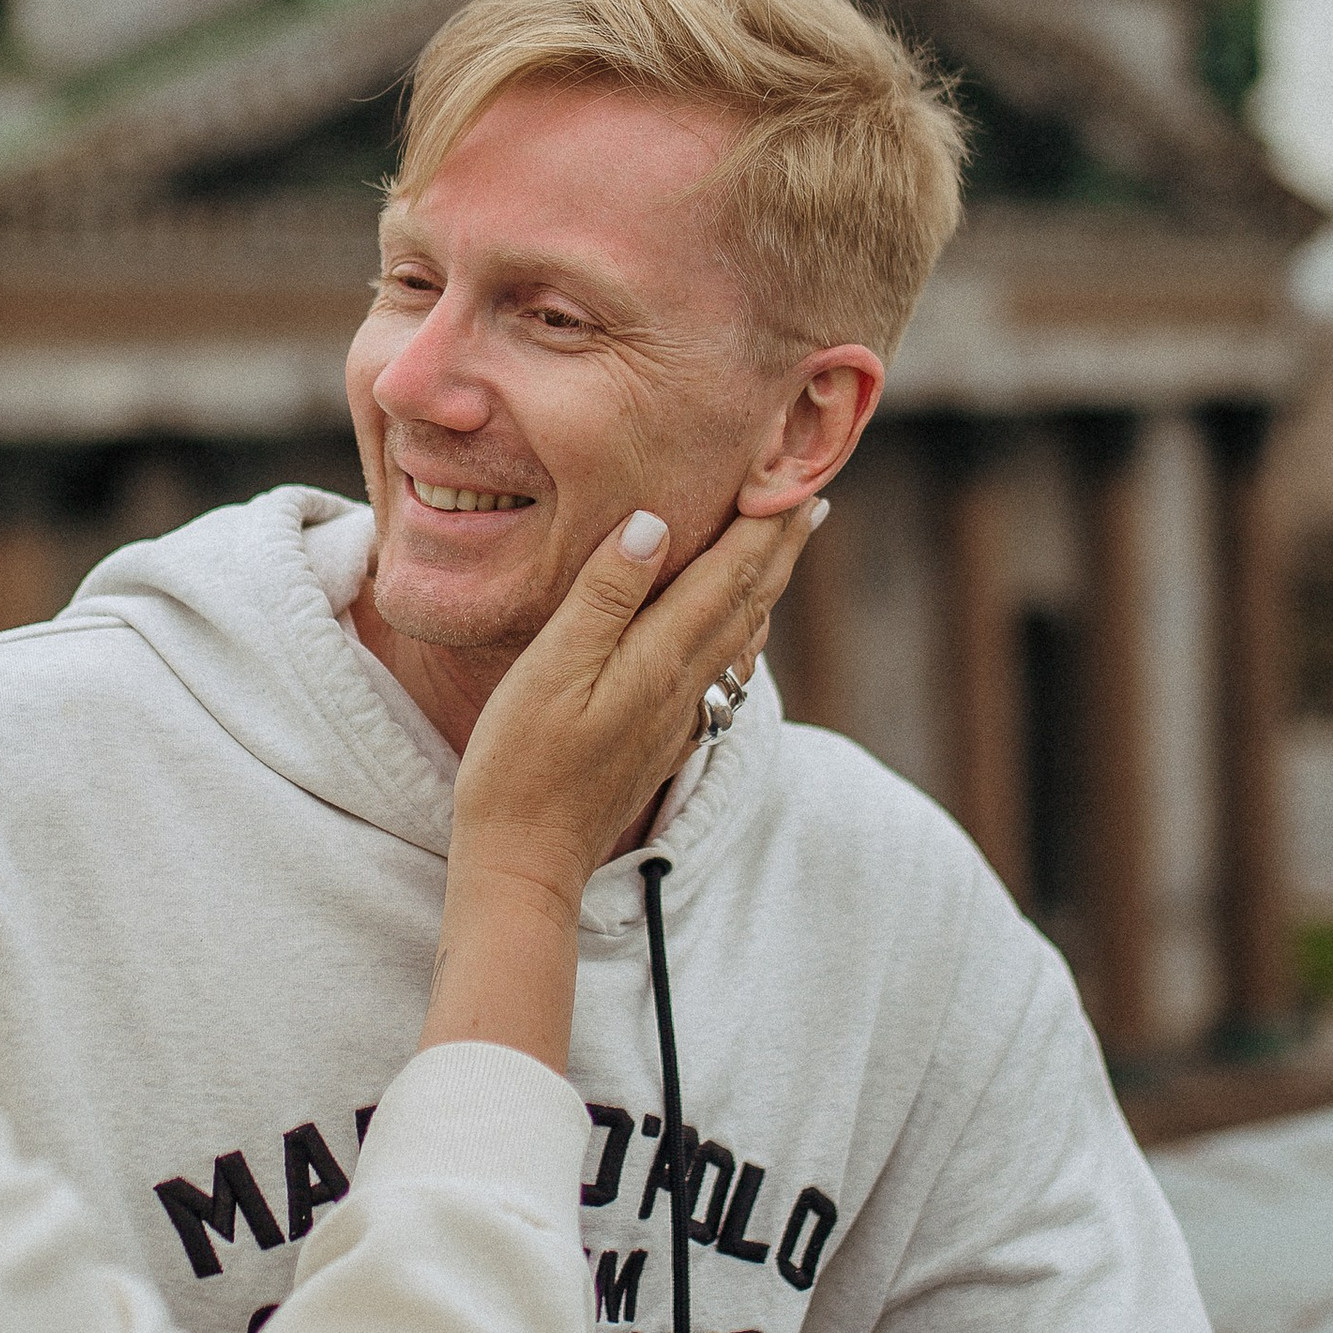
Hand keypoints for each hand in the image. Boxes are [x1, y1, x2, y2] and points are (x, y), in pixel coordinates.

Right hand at [421, 499, 821, 1068]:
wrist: (527, 859)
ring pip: (741, 633)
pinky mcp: (662, 736)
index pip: (732, 573)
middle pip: (749, 599)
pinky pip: (720, 666)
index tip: (795, 474)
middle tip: (810, 494)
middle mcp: (685, 683)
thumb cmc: (522, 762)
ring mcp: (678, 714)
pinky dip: (740, 628)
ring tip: (782, 545)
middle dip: (780, 544)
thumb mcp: (552, 666)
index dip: (766, 521)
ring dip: (765, 583)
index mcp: (662, 656)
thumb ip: (605, 594)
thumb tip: (655, 522)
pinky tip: (735, 626)